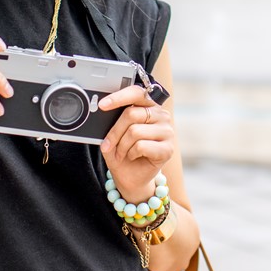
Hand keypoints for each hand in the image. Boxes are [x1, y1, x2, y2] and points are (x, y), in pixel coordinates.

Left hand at [98, 86, 174, 203]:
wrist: (131, 178)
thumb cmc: (123, 153)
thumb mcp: (114, 134)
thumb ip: (112, 122)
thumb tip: (103, 113)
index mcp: (149, 106)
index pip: (136, 93)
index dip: (119, 97)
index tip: (102, 105)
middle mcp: (161, 115)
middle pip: (131, 114)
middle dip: (114, 132)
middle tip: (108, 144)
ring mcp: (167, 131)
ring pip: (135, 131)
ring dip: (122, 146)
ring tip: (122, 153)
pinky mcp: (168, 148)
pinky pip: (141, 146)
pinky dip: (131, 154)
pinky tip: (134, 157)